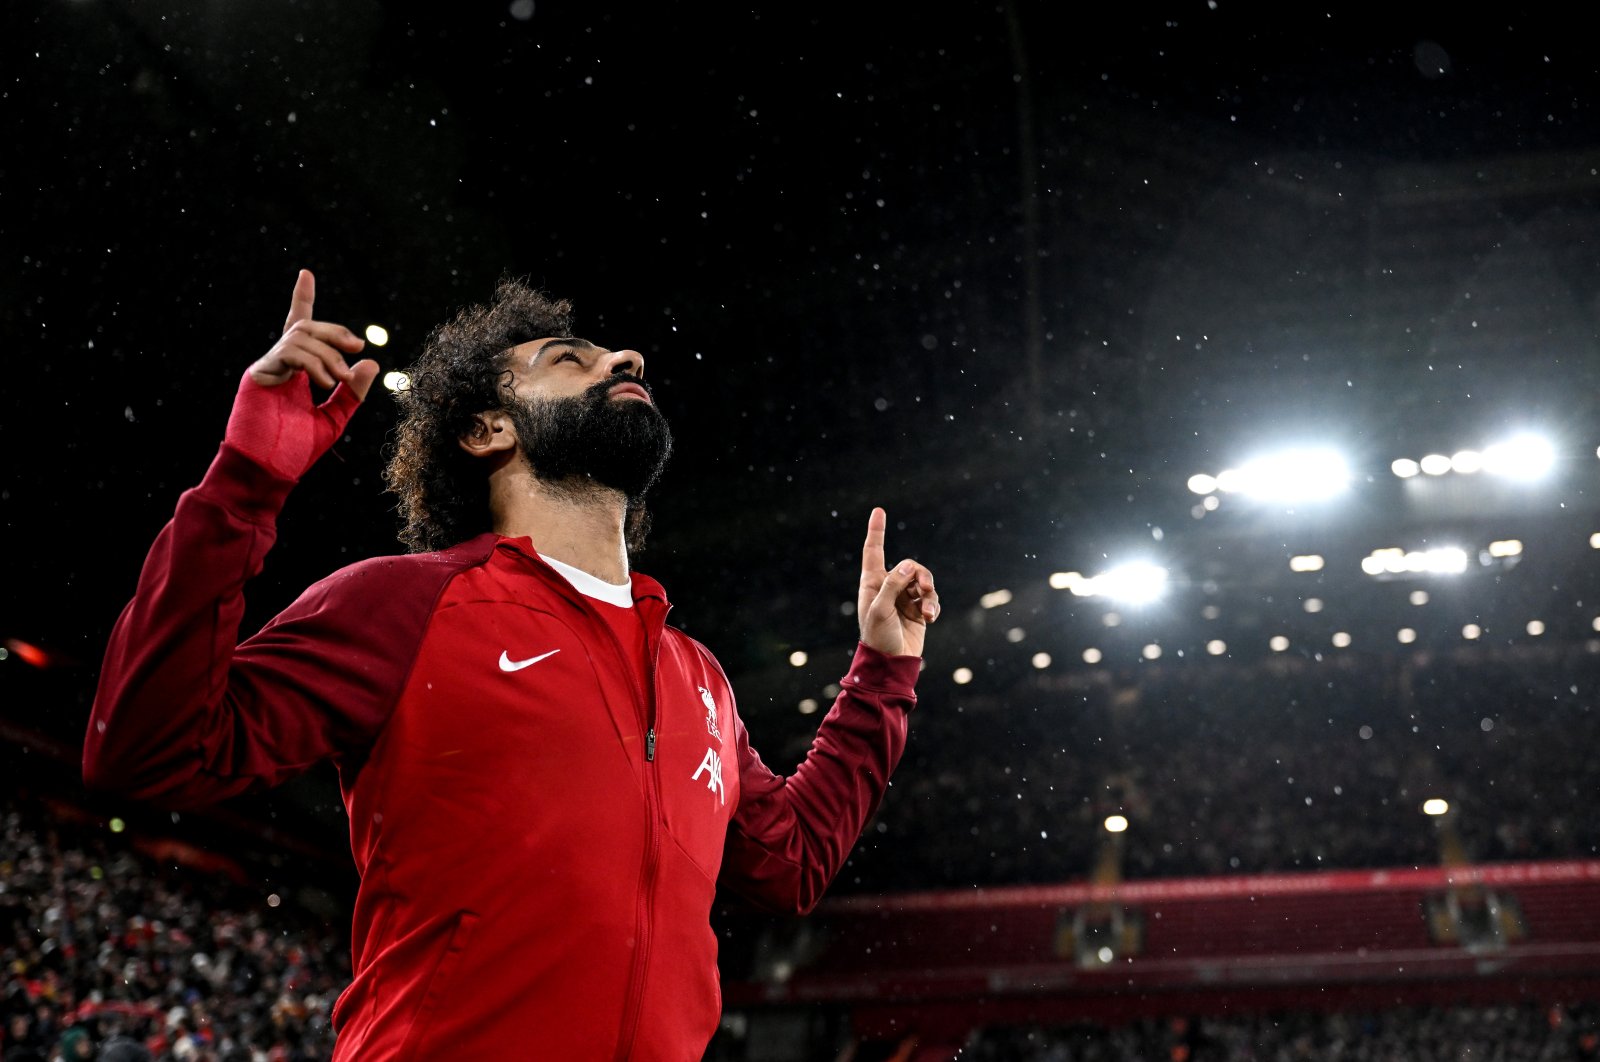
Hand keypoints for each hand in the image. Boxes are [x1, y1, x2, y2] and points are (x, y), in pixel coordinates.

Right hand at [224, 270, 379, 478]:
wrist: (269, 471)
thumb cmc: (296, 451)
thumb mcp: (335, 418)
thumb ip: (352, 391)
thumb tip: (372, 361)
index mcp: (295, 372)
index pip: (300, 328)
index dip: (302, 298)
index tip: (306, 273)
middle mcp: (279, 364)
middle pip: (305, 326)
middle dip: (335, 330)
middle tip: (358, 346)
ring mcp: (266, 368)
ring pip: (300, 336)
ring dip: (328, 353)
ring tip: (338, 378)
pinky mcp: (258, 375)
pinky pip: (290, 352)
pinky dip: (313, 363)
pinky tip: (323, 381)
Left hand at [857, 507, 937, 657]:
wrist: (891, 664)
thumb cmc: (878, 637)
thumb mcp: (880, 610)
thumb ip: (892, 585)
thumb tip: (908, 565)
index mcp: (873, 583)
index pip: (874, 551)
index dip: (876, 531)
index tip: (878, 510)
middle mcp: (889, 587)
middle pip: (909, 567)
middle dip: (919, 575)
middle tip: (923, 588)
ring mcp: (904, 599)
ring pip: (923, 582)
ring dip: (928, 593)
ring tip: (927, 611)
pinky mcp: (918, 611)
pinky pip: (931, 599)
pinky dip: (933, 606)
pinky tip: (930, 618)